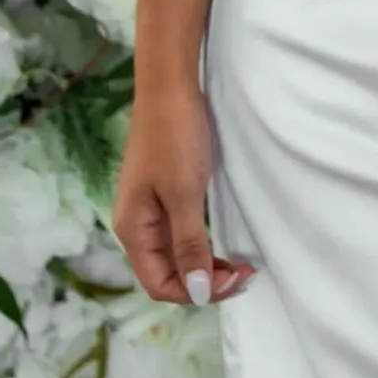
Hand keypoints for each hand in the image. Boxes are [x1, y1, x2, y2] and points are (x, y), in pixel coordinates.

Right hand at [113, 87, 254, 306]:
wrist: (170, 85)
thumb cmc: (175, 138)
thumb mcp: (184, 193)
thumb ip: (189, 243)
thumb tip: (196, 291)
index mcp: (133, 230)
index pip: (159, 283)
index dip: (194, 291)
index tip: (233, 280)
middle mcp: (138, 225)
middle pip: (168, 272)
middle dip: (204, 280)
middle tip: (244, 274)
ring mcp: (151, 208)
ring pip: (176, 253)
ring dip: (205, 263)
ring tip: (239, 264)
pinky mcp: (165, 191)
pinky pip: (181, 232)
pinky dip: (202, 243)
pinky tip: (222, 242)